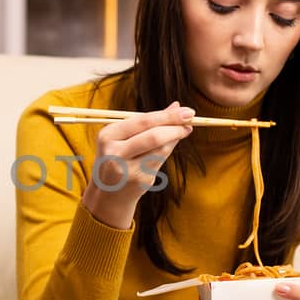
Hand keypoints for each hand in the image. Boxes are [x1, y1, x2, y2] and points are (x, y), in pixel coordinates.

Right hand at [80, 102, 194, 229]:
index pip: (142, 121)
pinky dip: (168, 150)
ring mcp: (128, 170)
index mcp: (108, 136)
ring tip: (184, 130)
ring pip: (161, 149)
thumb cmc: (117, 157)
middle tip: (191, 117)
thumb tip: (176, 106)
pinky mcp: (140, 181)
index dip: (167, 115)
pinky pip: (161, 161)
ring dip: (175, 137)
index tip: (186, 111)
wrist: (108, 193)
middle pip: (153, 136)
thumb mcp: (123, 137)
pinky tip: (170, 144)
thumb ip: (147, 122)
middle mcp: (115, 154)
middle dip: (175, 126)